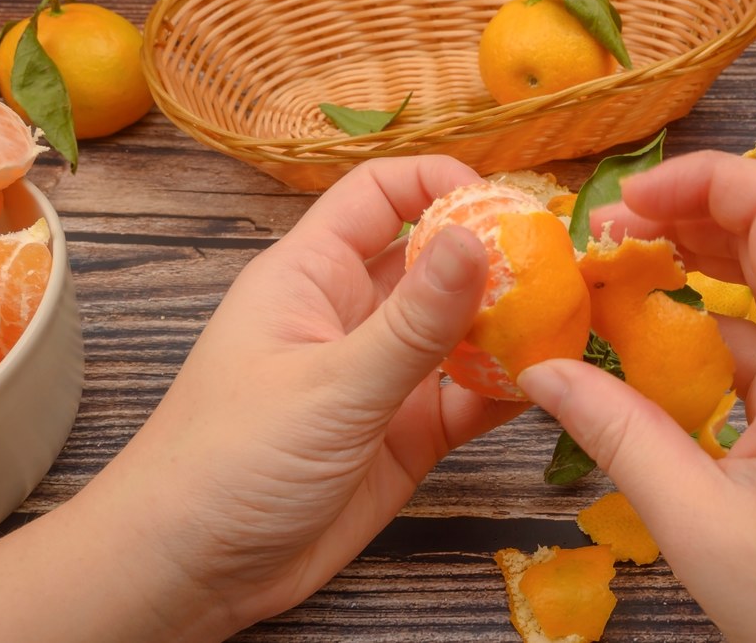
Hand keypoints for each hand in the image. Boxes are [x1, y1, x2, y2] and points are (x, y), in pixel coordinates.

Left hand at [0, 156, 524, 640]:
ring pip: (458, 331)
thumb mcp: (329, 385)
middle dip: (494, 257)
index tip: (505, 205)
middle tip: (559, 266)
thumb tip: (476, 238)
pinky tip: (542, 387)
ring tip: (566, 323)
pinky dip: (503, 391)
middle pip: (432, 260)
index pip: (379, 194)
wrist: (189, 573)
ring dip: (508, 326)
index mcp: (311, 275)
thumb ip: (412, 322)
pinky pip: (465, 398)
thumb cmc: (229, 461)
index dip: (440, 183)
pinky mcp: (404, 435)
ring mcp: (380, 377)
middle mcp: (351, 315)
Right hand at [518, 151, 755, 641]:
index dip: (697, 180)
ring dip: (717, 262)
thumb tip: (537, 371)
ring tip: (631, 272)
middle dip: (695, 214)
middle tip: (607, 239)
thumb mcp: (702, 526)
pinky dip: (744, 321)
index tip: (618, 204)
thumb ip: (619, 434)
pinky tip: (681, 344)